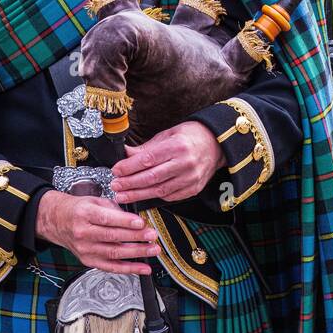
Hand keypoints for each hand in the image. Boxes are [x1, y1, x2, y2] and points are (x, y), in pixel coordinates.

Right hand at [35, 190, 160, 274]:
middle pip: (112, 237)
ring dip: (136, 253)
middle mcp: (83, 233)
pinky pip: (111, 267)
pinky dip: (129, 268)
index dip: (125, 222)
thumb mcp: (94, 201)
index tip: (141, 223)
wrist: (58, 222)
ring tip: (152, 250)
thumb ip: (114, 209)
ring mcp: (85, 249)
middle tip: (151, 236)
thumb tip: (134, 219)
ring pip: (114, 253)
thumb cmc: (77, 210)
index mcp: (84, 214)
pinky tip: (143, 268)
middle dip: (135, 237)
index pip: (106, 219)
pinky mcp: (88, 261)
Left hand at [110, 121, 227, 204]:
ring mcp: (190, 178)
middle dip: (130, 183)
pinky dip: (155, 197)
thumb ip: (146, 147)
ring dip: (138, 195)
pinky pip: (170, 197)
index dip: (129, 167)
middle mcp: (185, 163)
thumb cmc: (191, 136)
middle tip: (115, 186)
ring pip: (159, 190)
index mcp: (177, 146)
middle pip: (151, 177)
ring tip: (123, 196)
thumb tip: (125, 154)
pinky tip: (142, 196)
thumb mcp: (168, 135)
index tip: (116, 170)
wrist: (217, 144)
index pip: (148, 159)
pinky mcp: (193, 189)